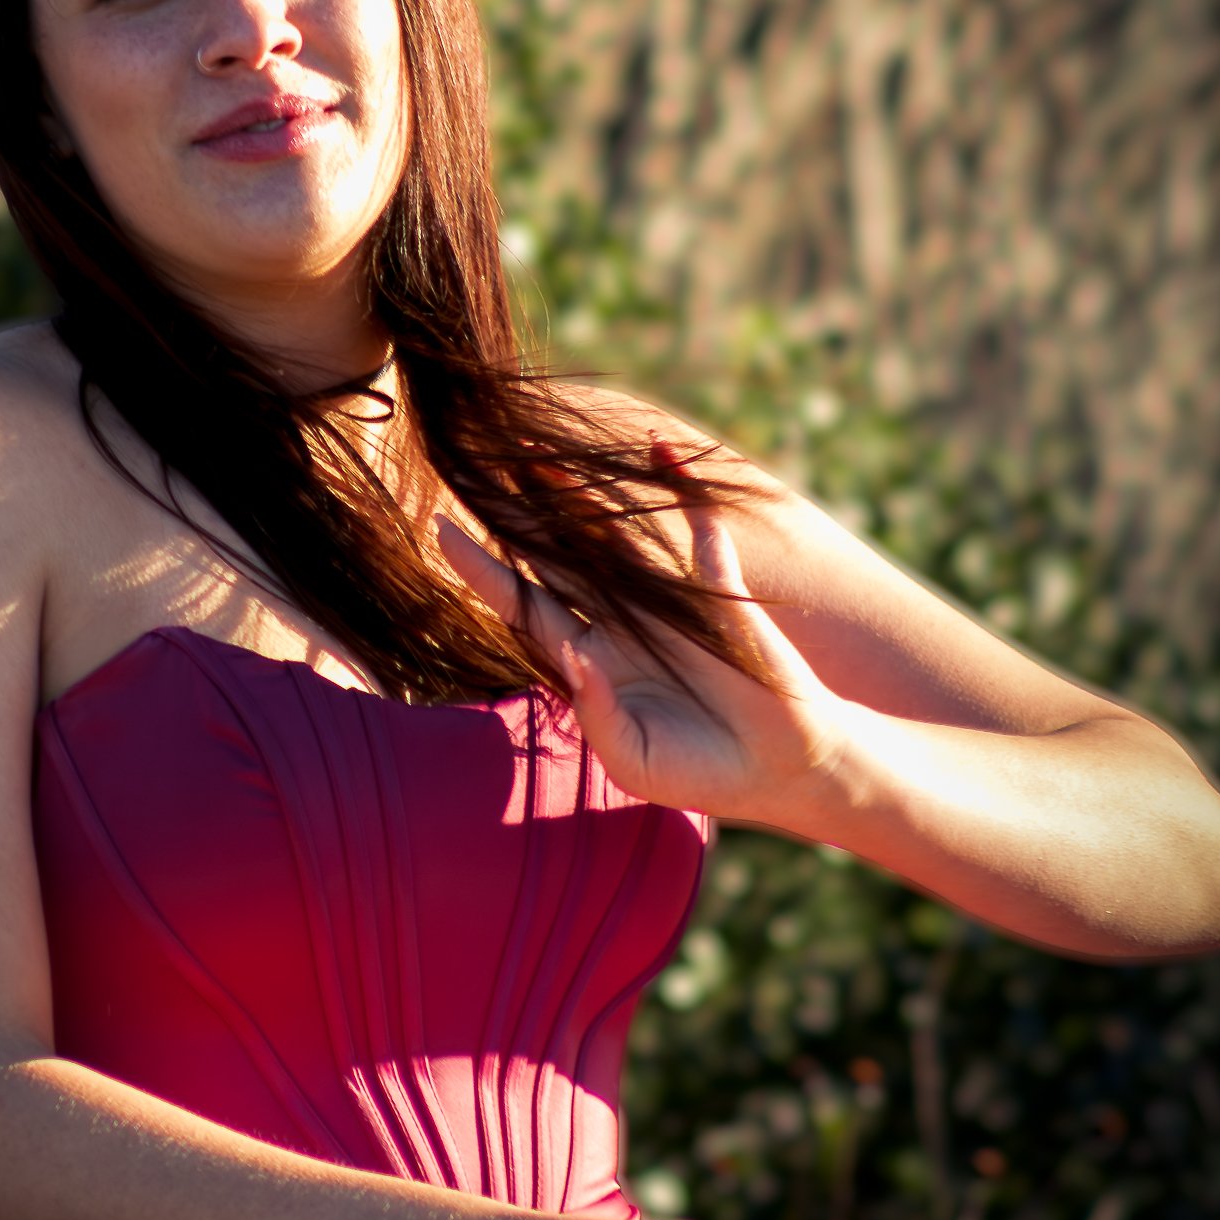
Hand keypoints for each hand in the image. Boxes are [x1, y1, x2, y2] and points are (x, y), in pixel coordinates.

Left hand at [435, 483, 852, 827]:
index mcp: (587, 659)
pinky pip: (698, 529)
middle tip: (478, 459)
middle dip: (519, 511)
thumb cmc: (698, 772)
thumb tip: (569, 654)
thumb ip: (595, 713)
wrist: (781, 768)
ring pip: (611, 531)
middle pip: (555, 553)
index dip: (481, 569)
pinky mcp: (715, 590)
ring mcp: (663, 599)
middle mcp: (616, 620)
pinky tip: (660, 447)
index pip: (523, 604)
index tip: (438, 530)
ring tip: (538, 447)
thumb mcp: (635, 761)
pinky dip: (683, 487)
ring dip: (577, 490)